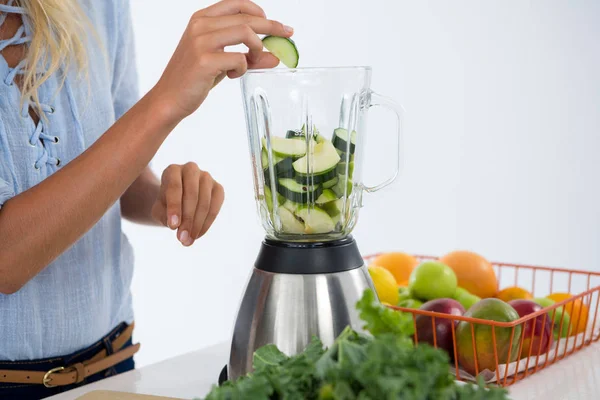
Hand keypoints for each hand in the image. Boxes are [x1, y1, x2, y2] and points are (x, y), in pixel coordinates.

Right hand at [152, 0, 292, 122]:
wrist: (169, 98)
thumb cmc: (195, 78)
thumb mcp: (223, 63)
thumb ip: (248, 56)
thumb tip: (275, 57)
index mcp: (201, 18)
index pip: (238, 4)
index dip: (261, 12)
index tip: (278, 25)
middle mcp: (200, 25)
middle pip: (247, 17)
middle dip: (272, 27)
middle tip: (287, 35)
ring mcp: (201, 41)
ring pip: (246, 32)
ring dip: (257, 49)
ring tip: (252, 62)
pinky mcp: (204, 60)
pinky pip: (239, 58)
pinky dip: (243, 68)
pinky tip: (234, 75)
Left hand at [152, 163, 224, 245]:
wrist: (178, 200)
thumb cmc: (166, 205)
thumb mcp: (159, 210)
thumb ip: (165, 215)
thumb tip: (178, 226)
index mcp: (172, 170)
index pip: (174, 187)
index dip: (174, 208)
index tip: (172, 227)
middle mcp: (191, 169)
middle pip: (192, 195)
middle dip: (187, 220)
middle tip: (182, 239)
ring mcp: (207, 177)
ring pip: (204, 202)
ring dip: (197, 225)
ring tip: (188, 241)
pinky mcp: (218, 188)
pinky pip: (215, 207)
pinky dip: (207, 223)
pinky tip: (197, 234)